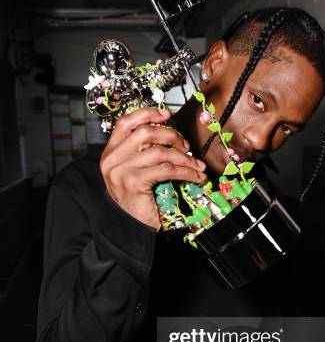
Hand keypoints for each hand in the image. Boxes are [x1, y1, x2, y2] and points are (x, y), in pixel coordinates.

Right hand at [99, 107, 206, 230]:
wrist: (131, 228)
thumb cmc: (136, 199)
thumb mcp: (134, 171)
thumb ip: (142, 152)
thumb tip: (169, 134)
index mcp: (111, 152)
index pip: (125, 122)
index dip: (147, 114)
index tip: (166, 114)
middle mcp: (112, 159)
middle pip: (146, 132)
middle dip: (172, 136)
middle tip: (186, 147)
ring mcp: (121, 171)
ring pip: (160, 152)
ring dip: (184, 158)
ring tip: (196, 166)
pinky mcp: (134, 183)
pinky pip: (167, 170)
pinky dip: (186, 172)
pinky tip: (196, 177)